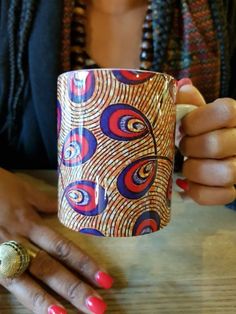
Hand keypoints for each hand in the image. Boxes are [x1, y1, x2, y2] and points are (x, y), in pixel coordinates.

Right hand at [0, 168, 112, 313]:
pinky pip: (0, 283)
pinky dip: (11, 298)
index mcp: (30, 224)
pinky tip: (31, 311)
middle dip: (73, 288)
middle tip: (97, 306)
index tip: (106, 279)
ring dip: (43, 300)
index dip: (85, 263)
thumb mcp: (23, 190)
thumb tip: (65, 208)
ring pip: (23, 280)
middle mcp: (18, 242)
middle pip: (48, 268)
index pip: (63, 247)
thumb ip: (44, 202)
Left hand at [176, 83, 235, 204]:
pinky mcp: (234, 189)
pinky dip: (199, 193)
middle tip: (181, 147)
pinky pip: (223, 196)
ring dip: (194, 171)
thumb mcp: (195, 112)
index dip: (196, 121)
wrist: (213, 152)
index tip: (183, 128)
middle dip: (189, 148)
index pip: (224, 112)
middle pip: (215, 145)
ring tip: (186, 166)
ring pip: (224, 173)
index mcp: (234, 115)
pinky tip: (188, 185)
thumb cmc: (201, 129)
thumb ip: (188, 101)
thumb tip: (182, 88)